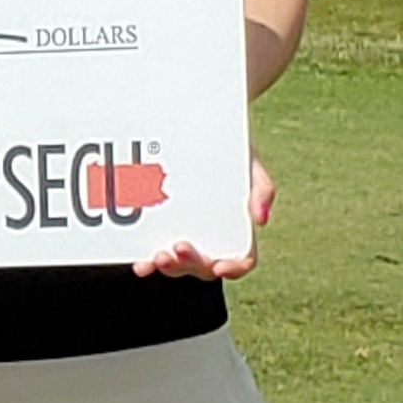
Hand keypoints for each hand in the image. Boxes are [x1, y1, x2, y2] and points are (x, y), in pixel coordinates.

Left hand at [133, 150, 275, 283]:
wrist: (193, 133)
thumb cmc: (227, 152)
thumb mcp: (248, 163)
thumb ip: (261, 188)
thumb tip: (261, 219)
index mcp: (236, 231)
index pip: (242, 260)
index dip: (234, 268)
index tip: (221, 266)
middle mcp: (210, 241)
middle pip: (204, 267)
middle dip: (191, 263)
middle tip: (179, 247)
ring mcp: (183, 238)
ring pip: (178, 266)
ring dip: (169, 267)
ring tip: (158, 256)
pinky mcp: (158, 234)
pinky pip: (153, 256)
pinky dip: (148, 264)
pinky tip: (141, 264)